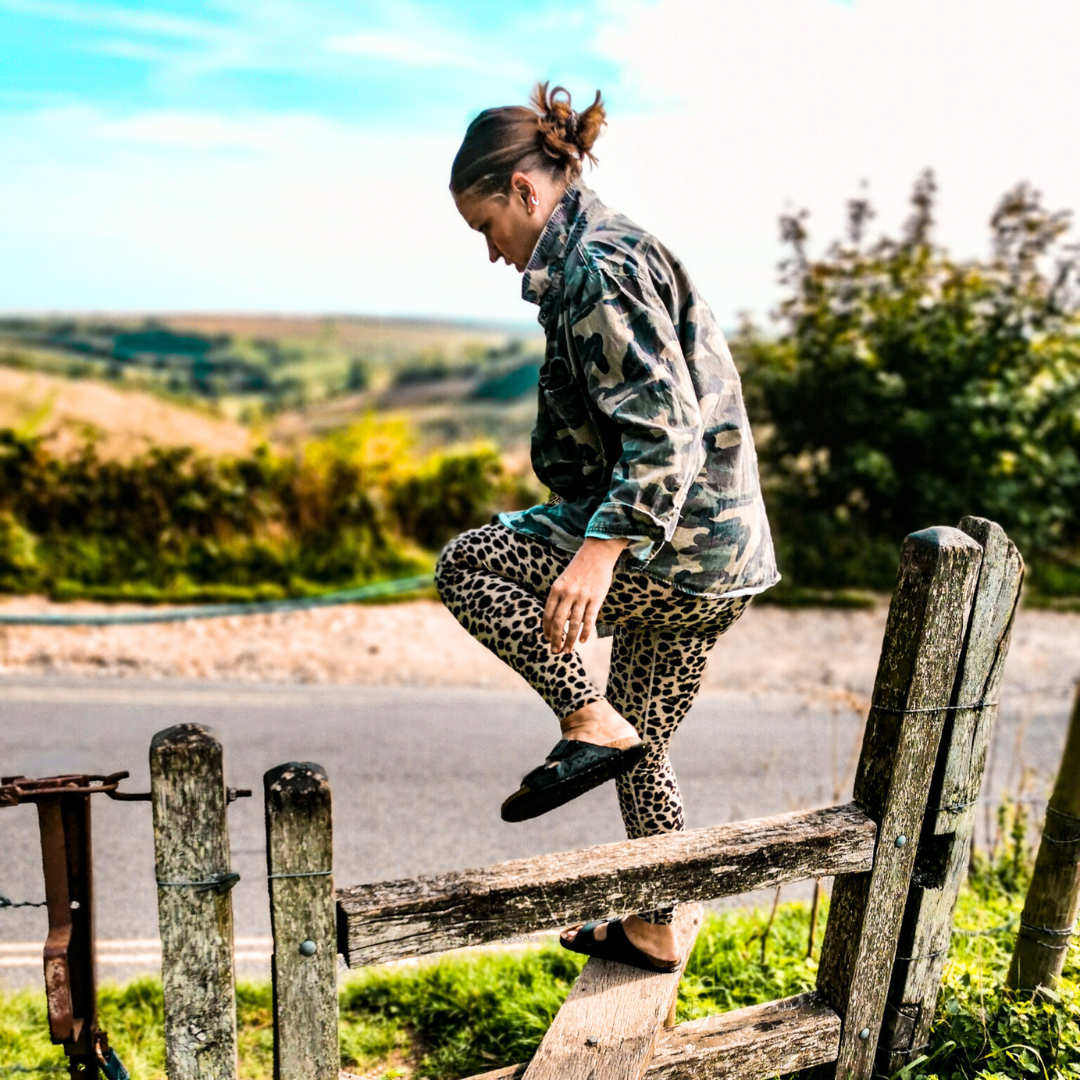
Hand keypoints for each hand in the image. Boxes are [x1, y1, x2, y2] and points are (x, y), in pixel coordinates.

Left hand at [543, 538, 628, 653]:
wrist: (597, 554)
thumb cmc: (579, 569)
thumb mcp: (564, 581)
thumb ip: (560, 599)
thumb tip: (559, 621)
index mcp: (556, 589)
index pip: (548, 614)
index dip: (547, 629)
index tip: (547, 639)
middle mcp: (567, 593)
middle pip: (558, 622)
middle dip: (555, 639)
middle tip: (555, 651)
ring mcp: (582, 596)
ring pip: (574, 624)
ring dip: (570, 639)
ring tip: (568, 650)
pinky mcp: (596, 598)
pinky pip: (589, 619)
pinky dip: (586, 632)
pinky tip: (584, 641)